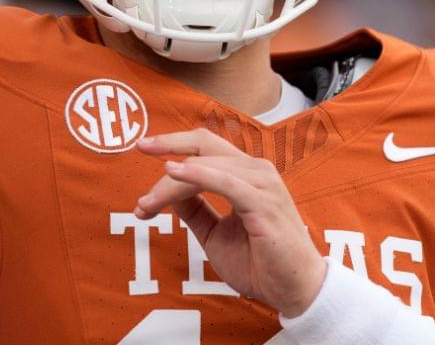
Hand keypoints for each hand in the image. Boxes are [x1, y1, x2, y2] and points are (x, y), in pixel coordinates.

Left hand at [135, 128, 326, 316]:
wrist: (294, 291)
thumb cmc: (260, 263)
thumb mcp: (214, 233)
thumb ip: (194, 209)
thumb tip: (167, 188)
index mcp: (245, 174)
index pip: (205, 148)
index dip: (173, 146)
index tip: (142, 151)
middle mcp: (255, 171)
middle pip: (205, 144)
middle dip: (169, 143)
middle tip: (140, 148)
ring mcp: (262, 185)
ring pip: (206, 166)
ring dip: (170, 183)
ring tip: (146, 203)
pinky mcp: (264, 203)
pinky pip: (226, 181)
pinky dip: (197, 175)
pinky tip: (173, 173)